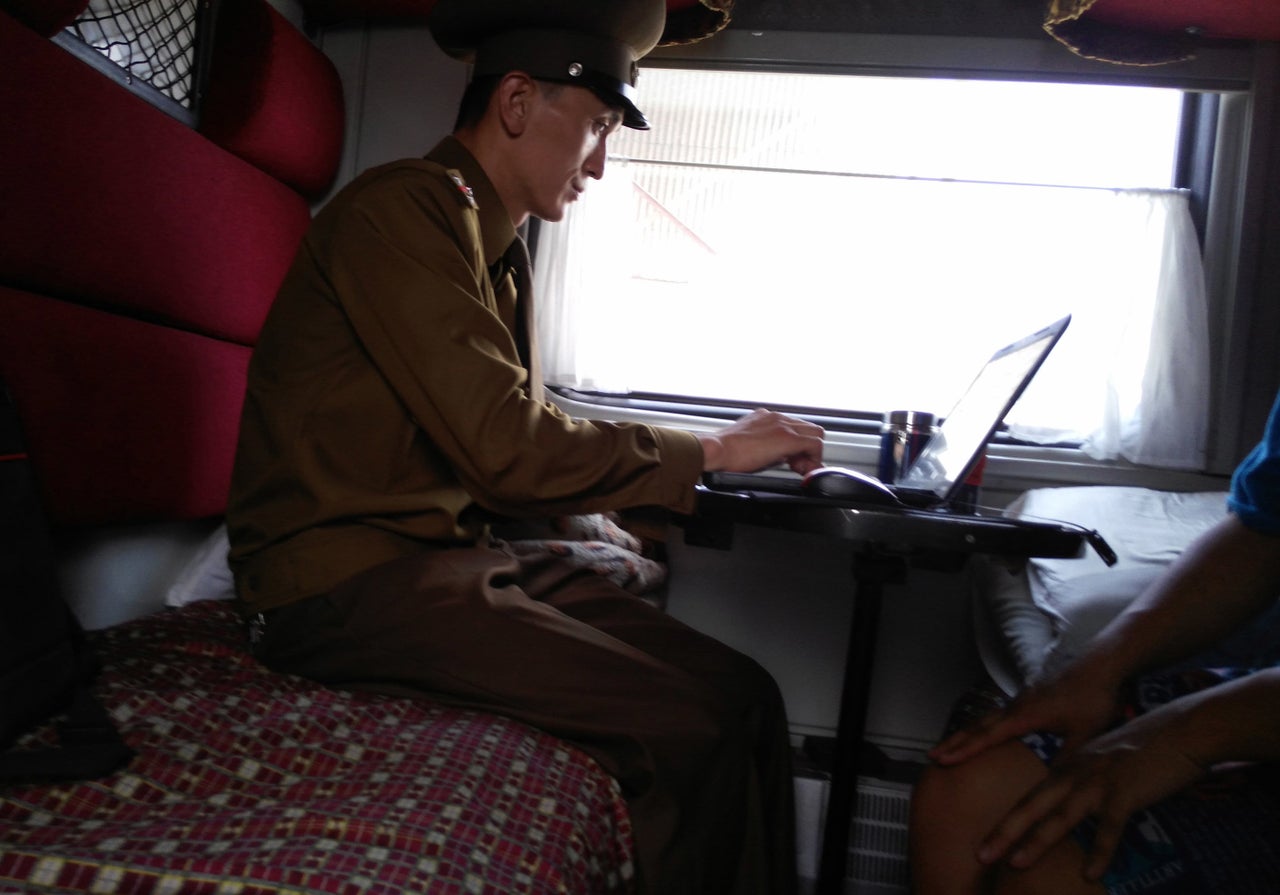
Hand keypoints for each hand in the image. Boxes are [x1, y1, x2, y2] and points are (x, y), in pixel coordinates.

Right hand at [698, 409, 824, 474]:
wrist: (717, 450)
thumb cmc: (725, 451)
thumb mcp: (749, 444)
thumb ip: (767, 447)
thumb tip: (781, 458)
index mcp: (766, 417)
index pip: (794, 427)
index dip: (798, 446)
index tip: (791, 461)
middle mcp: (777, 417)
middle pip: (809, 429)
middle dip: (807, 449)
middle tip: (796, 465)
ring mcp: (783, 425)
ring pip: (816, 433)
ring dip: (811, 453)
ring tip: (798, 468)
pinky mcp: (787, 437)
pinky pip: (814, 444)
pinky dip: (813, 459)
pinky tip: (803, 470)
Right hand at [929, 664, 1122, 766]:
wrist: (1101, 665)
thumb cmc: (1093, 699)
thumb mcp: (1084, 735)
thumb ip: (1066, 759)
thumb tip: (1054, 785)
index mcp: (1025, 717)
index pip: (988, 737)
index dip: (964, 750)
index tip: (943, 760)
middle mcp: (1017, 706)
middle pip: (979, 726)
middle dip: (955, 742)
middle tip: (933, 754)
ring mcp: (1022, 699)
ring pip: (987, 718)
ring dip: (967, 733)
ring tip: (952, 746)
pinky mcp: (1029, 695)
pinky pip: (999, 713)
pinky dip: (984, 725)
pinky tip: (987, 730)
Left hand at [976, 706, 1207, 879]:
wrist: (1176, 733)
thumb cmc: (1139, 754)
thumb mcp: (1101, 766)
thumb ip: (1080, 785)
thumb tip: (1066, 810)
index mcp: (1066, 769)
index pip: (1027, 797)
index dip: (1003, 820)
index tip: (981, 841)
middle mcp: (1074, 775)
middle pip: (1032, 806)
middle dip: (1005, 832)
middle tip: (981, 855)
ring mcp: (1097, 783)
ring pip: (1061, 816)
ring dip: (1037, 841)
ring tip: (1016, 863)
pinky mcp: (1125, 792)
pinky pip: (1110, 828)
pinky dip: (1099, 852)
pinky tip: (1090, 874)